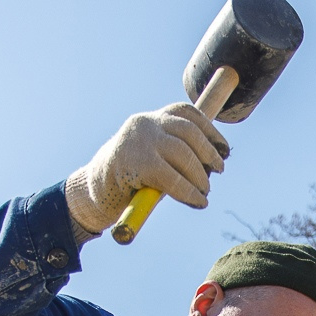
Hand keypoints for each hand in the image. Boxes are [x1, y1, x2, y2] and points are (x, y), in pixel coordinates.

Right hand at [64, 103, 230, 238]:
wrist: (91, 195)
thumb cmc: (127, 181)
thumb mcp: (154, 160)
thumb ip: (175, 156)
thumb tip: (212, 163)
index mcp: (149, 120)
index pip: (186, 114)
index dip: (210, 130)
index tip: (224, 149)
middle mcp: (144, 124)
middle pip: (188, 131)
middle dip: (209, 152)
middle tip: (218, 171)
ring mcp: (139, 142)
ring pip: (182, 153)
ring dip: (200, 175)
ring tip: (205, 192)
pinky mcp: (136, 164)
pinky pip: (172, 177)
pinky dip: (189, 191)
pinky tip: (198, 201)